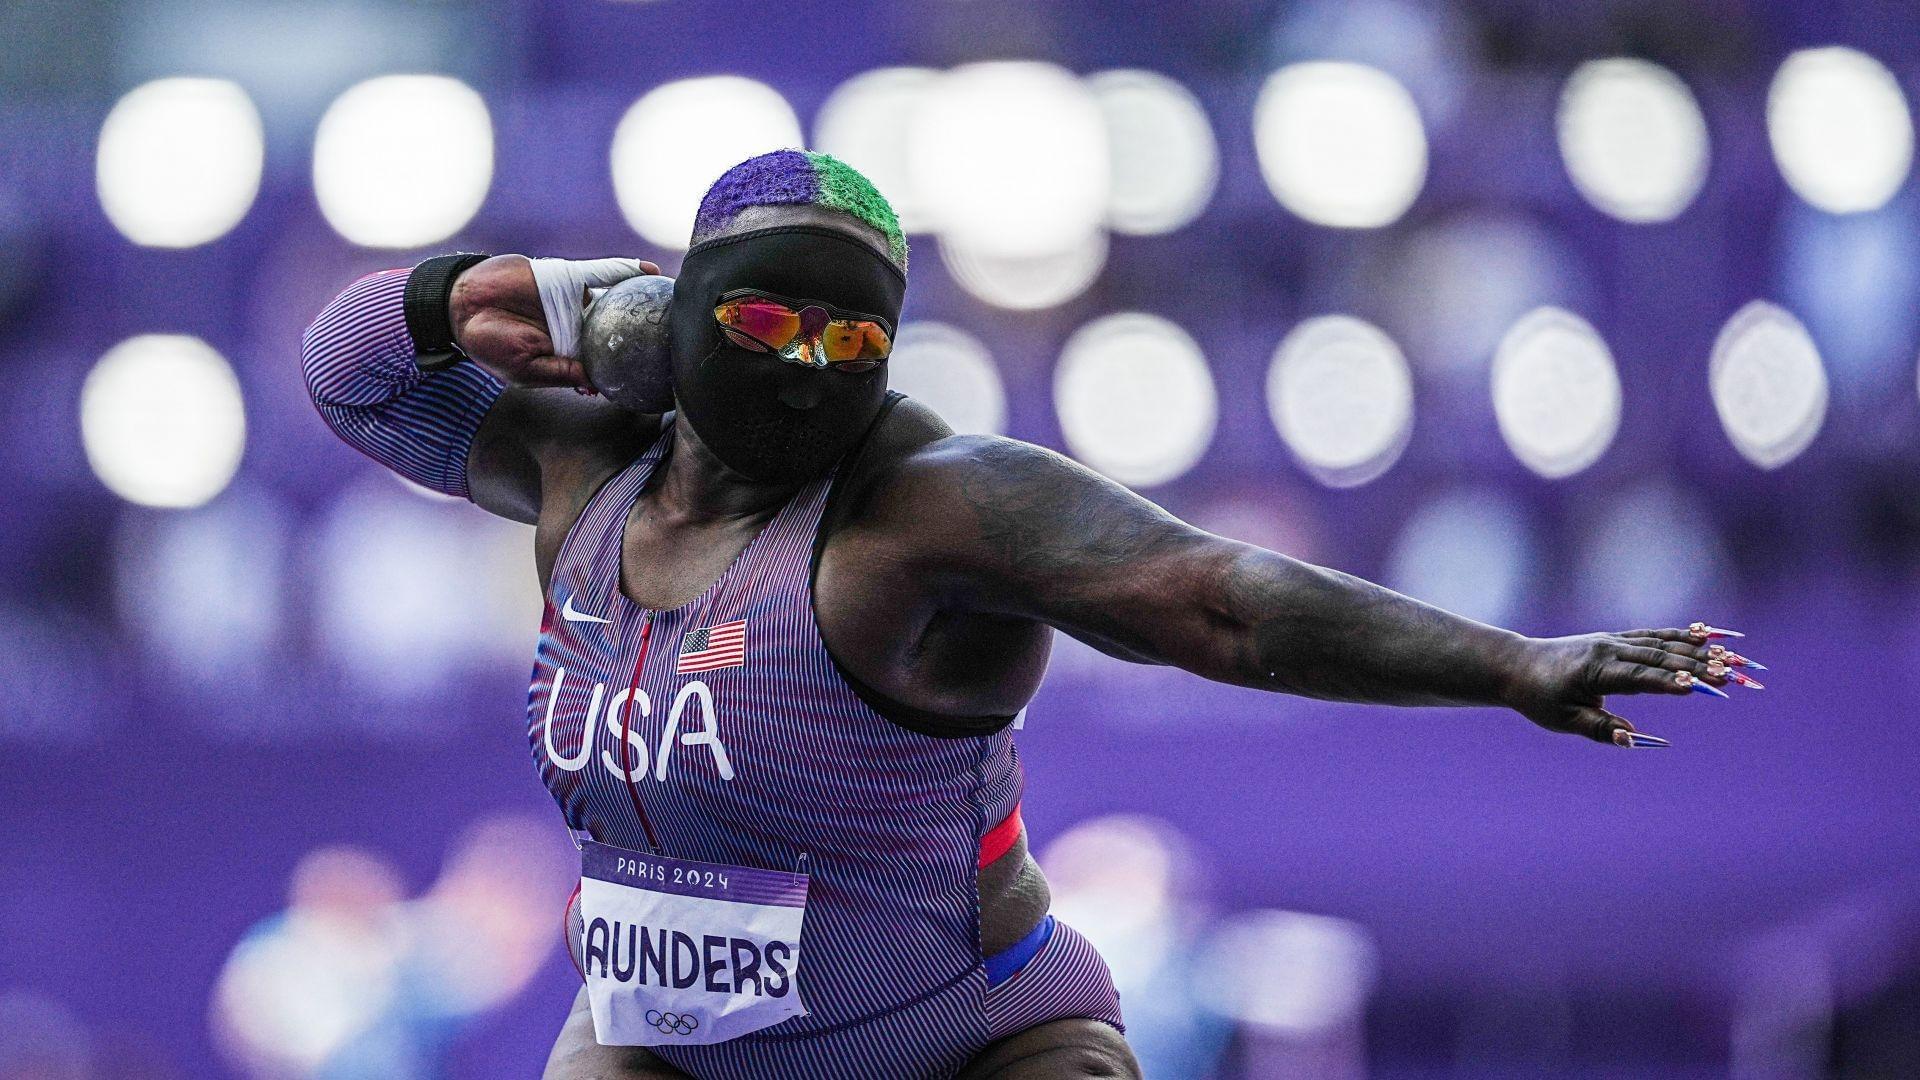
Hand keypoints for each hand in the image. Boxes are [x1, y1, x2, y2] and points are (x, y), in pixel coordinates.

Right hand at [449, 255, 658, 388]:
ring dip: (642, 300)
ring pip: (616, 300)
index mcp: (569, 354)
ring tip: (674, 301)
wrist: (462, 305)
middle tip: (678, 337)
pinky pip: (602, 273)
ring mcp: (574, 302)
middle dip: (645, 331)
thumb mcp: (525, 369)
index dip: (630, 366)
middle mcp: (577, 328)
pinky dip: (626, 270)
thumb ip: (561, 373)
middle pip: (619, 328)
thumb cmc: (490, 344)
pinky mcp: (567, 277)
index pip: (607, 360)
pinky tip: (651, 270)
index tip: (659, 374)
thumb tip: (595, 384)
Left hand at [1501, 624, 1762, 747]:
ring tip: (1735, 657)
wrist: (1517, 665)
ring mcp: (1614, 641)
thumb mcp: (1562, 720)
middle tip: (1736, 676)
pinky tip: (1710, 635)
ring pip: (1664, 643)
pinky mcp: (1617, 639)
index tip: (1700, 687)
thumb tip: (1631, 738)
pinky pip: (1656, 635)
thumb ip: (1598, 728)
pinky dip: (1683, 635)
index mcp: (1595, 671)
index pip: (1639, 677)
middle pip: (1660, 657)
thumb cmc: (1539, 698)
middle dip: (1700, 667)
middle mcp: (1608, 650)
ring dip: (1701, 650)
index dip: (1669, 682)